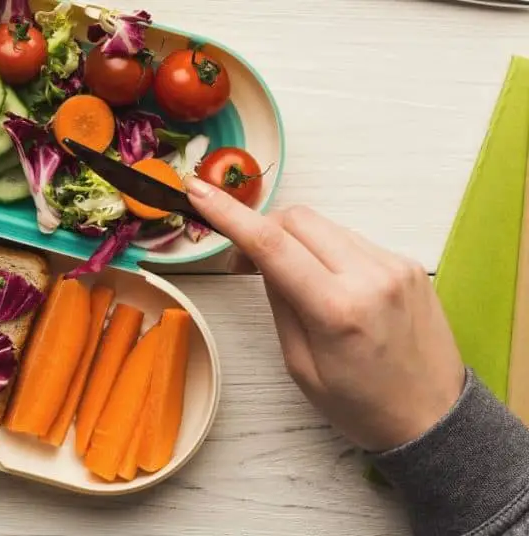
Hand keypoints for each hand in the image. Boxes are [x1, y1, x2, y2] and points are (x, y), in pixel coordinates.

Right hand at [186, 179, 464, 451]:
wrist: (434, 418)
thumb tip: (262, 260)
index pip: (272, 244)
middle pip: (298, 219)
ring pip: (325, 226)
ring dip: (295, 241)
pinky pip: (352, 240)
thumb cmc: (362, 406)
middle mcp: (371, 277)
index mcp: (337, 310)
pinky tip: (327, 284)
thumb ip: (280, 304)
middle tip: (243, 262)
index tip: (199, 193)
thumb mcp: (302, 366)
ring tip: (289, 278)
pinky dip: (326, 251)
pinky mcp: (408, 265)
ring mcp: (395, 266)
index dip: (229, 214)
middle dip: (262, 228)